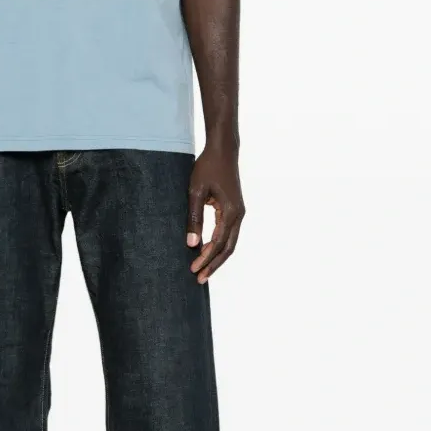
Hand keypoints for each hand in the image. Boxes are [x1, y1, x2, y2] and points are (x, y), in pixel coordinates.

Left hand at [186, 146, 244, 283]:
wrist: (223, 151)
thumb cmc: (207, 168)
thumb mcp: (195, 191)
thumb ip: (194, 217)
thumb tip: (191, 244)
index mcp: (231, 212)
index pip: (218, 242)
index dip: (206, 258)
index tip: (193, 269)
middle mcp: (238, 215)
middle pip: (228, 248)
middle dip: (214, 264)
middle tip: (199, 278)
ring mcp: (238, 213)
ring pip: (230, 242)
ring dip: (217, 257)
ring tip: (203, 270)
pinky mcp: (234, 210)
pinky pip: (228, 233)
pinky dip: (219, 245)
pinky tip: (208, 252)